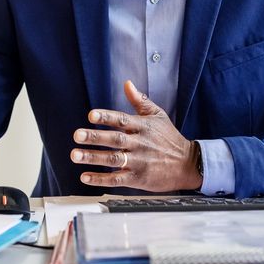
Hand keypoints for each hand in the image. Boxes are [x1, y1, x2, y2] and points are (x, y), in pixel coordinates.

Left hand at [72, 80, 201, 191]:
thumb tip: (127, 84)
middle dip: (95, 137)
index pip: (122, 120)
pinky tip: (85, 177)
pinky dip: (101, 179)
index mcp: (142, 127)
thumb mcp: (158, 116)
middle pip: (114, 139)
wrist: (187, 164)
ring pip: (113, 159)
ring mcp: (138, 161)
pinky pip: (117, 179)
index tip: (91, 115)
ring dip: (93, 157)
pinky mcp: (138, 178)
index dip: (106, 117)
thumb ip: (140, 101)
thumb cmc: (170, 139)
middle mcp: (139, 143)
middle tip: (77, 135)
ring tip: (75, 155)